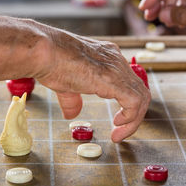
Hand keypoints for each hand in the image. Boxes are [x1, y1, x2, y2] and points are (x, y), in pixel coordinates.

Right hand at [33, 26, 150, 141]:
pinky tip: (118, 125)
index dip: (127, 104)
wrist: (43, 52)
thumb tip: (72, 114)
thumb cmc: (49, 62)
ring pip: (141, 97)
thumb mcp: (65, 84)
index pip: (129, 82)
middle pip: (138, 90)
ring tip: (119, 134)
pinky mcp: (114, 80)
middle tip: (120, 131)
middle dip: (133, 115)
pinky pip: (135, 102)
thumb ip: (73, 99)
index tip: (117, 121)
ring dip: (133, 120)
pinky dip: (131, 118)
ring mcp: (117, 68)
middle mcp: (116, 60)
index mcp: (107, 57)